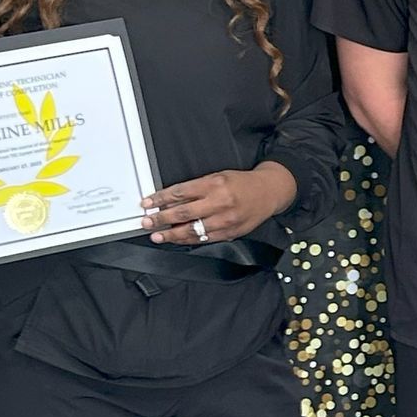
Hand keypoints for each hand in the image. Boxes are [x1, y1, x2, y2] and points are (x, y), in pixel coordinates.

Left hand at [144, 164, 295, 244]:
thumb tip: (171, 200)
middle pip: (183, 212)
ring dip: (172, 235)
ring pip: (192, 230)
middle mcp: (219, 202)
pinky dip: (189, 240)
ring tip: (158, 236)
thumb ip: (196, 188)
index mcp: (214, 184)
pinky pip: (205, 239)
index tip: (148, 203)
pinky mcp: (230, 232)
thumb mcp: (218, 176)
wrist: (268, 192)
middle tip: (147, 222)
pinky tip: (179, 240)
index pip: (180, 192)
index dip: (160, 199)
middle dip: (161, 219)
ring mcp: (225, 220)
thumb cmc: (242, 184)